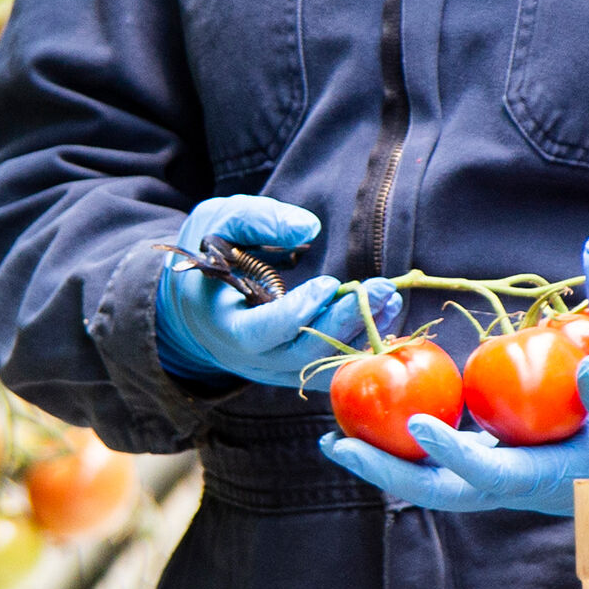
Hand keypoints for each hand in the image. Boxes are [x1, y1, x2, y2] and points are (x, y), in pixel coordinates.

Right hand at [154, 195, 378, 389]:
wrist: (197, 296)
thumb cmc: (209, 252)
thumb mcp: (221, 221)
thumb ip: (259, 219)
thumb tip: (308, 228)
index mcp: (223, 324)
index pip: (261, 332)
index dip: (297, 312)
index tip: (329, 283)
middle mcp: (249, 357)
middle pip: (303, 353)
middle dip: (345, 321)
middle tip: (383, 289)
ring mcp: (274, 369)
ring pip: (323, 364)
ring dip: (362, 333)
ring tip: (391, 299)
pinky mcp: (296, 369)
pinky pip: (332, 367)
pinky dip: (361, 344)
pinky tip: (386, 316)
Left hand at [322, 357, 588, 516]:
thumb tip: (588, 371)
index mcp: (541, 481)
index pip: (486, 473)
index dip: (451, 453)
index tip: (417, 423)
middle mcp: (506, 485)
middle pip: (434, 490)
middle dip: (384, 472)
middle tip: (336, 444)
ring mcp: (492, 476)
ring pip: (426, 478)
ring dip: (381, 461)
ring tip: (334, 436)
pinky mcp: (487, 461)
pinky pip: (435, 457)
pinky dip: (402, 443)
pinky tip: (372, 415)